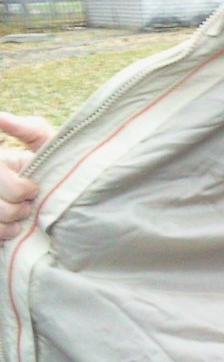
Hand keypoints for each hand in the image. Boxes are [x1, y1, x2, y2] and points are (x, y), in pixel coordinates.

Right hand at [0, 112, 54, 241]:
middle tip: (32, 202)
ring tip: (27, 213)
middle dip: (17, 206)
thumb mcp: (50, 144)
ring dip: (13, 219)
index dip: (16, 188)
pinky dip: (7, 233)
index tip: (34, 187)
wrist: (77, 200)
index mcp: (0, 162)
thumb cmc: (65, 166)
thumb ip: (28, 129)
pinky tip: (19, 226)